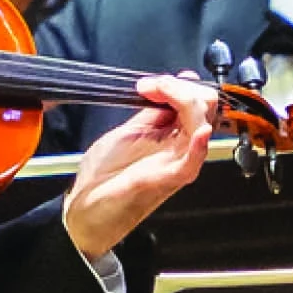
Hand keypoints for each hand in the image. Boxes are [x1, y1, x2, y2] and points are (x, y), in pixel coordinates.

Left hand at [62, 75, 218, 257]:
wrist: (85, 209)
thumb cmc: (105, 177)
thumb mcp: (128, 132)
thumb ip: (154, 110)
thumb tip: (176, 83)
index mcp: (173, 136)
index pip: (198, 100)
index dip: (179, 84)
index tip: (151, 83)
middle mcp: (181, 148)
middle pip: (206, 108)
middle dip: (182, 87)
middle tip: (152, 87)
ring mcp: (176, 163)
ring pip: (202, 125)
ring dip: (182, 100)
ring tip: (155, 93)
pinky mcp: (167, 179)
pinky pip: (192, 162)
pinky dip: (198, 146)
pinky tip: (198, 132)